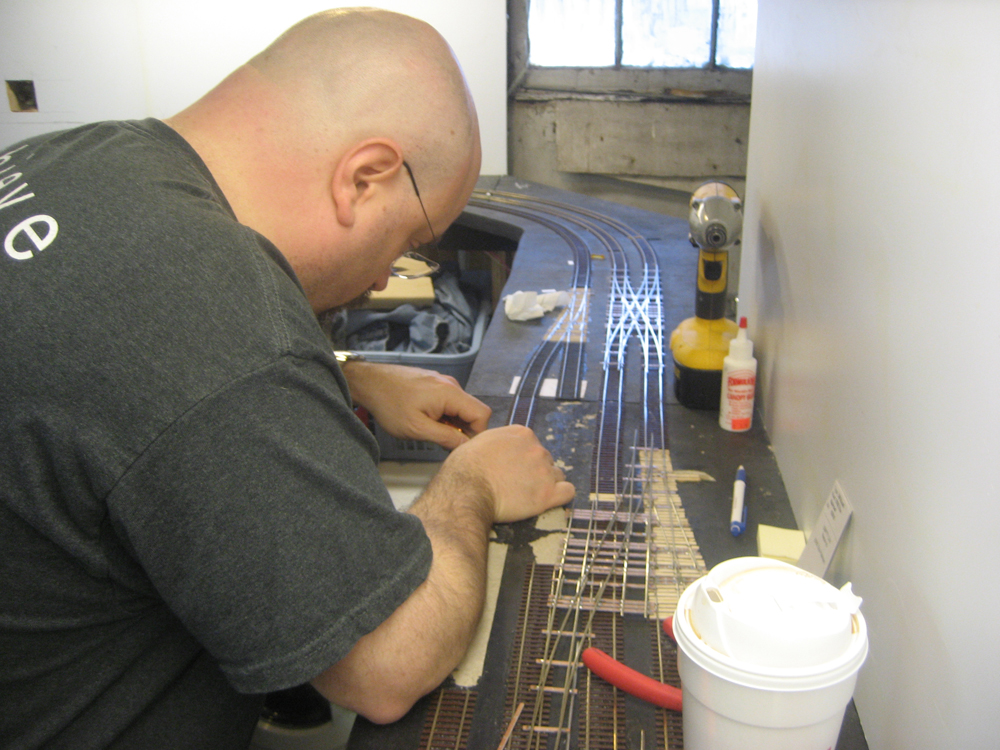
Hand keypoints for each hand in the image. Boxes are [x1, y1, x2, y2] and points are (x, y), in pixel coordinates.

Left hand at [341, 362, 490, 449]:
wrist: (369, 382)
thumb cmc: (390, 404)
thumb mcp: (417, 428)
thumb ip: (445, 437)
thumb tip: (466, 446)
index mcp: (450, 393)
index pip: (482, 414)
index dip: (477, 433)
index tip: (461, 446)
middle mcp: (451, 384)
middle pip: (472, 411)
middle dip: (464, 430)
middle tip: (443, 443)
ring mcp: (442, 382)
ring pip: (460, 407)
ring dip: (453, 423)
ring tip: (431, 432)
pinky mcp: (434, 383)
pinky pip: (449, 402)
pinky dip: (445, 415)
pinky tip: (427, 421)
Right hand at [441, 424, 575, 522]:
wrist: (466, 491)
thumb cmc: (465, 469)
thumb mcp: (479, 442)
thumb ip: (498, 442)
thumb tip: (499, 449)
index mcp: (522, 434)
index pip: (534, 446)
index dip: (525, 460)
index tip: (514, 470)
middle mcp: (537, 449)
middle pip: (546, 461)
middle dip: (535, 472)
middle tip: (518, 485)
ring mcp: (544, 471)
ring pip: (557, 476)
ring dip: (547, 485)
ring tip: (528, 495)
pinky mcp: (548, 494)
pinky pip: (568, 492)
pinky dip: (561, 497)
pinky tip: (548, 501)